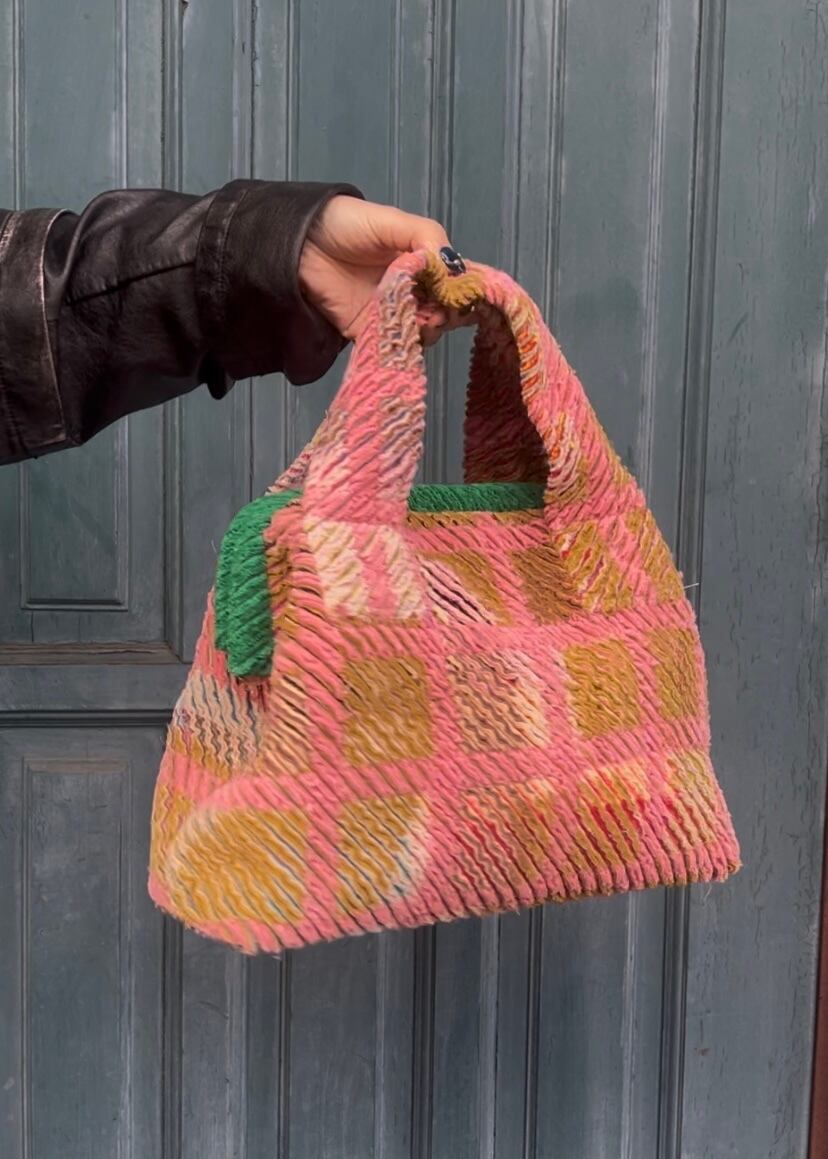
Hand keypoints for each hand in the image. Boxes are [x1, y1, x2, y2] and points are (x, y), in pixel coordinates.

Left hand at [299, 195, 471, 344]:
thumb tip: (454, 269)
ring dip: (428, 328)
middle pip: (445, 311)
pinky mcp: (369, 333)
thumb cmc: (348, 224)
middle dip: (449, 312)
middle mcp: (412, 291)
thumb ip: (427, 238)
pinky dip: (403, 345)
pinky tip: (405, 334)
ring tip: (421, 317)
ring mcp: (391, 313)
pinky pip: (393, 346)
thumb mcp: (394, 221)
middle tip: (441, 307)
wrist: (300, 243)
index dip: (467, 290)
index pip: (456, 281)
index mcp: (422, 263)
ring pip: (424, 332)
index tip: (469, 294)